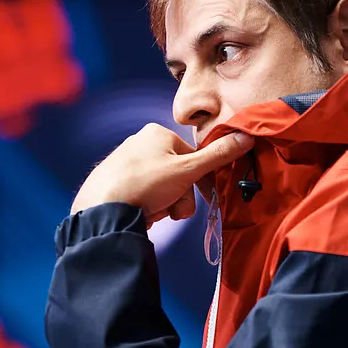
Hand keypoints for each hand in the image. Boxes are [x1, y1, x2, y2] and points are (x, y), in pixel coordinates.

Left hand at [71, 124, 251, 224]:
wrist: (101, 209)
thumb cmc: (144, 184)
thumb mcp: (187, 170)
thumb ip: (218, 156)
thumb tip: (246, 137)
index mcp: (157, 133)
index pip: (193, 156)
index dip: (200, 180)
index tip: (201, 197)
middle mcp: (140, 143)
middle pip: (178, 175)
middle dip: (180, 197)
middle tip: (173, 211)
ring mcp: (125, 163)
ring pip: (163, 188)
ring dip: (165, 205)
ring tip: (153, 212)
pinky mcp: (114, 182)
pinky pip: (144, 195)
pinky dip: (147, 207)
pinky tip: (140, 214)